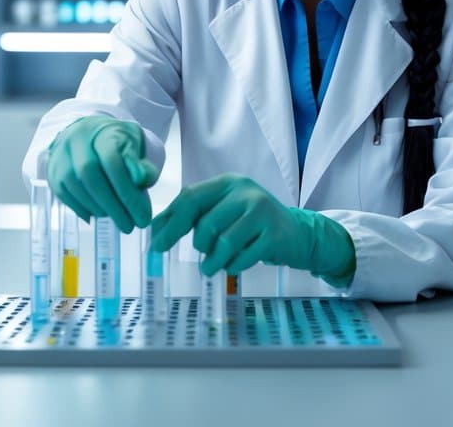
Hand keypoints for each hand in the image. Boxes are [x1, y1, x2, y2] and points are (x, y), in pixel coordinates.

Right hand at [46, 115, 158, 232]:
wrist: (91, 135)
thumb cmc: (118, 144)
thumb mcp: (136, 148)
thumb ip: (142, 164)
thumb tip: (142, 179)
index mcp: (102, 130)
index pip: (112, 161)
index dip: (126, 191)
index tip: (142, 214)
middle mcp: (76, 139)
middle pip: (89, 174)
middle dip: (112, 205)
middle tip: (129, 225)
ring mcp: (60, 154)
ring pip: (75, 185)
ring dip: (98, 208)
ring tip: (117, 219)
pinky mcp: (53, 170)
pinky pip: (63, 193)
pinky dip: (82, 208)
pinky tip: (98, 215)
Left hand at [150, 174, 355, 285]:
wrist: (298, 234)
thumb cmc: (252, 224)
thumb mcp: (224, 211)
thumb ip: (193, 215)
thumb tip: (154, 228)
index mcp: (228, 184)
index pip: (190, 198)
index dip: (170, 223)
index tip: (157, 245)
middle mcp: (245, 192)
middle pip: (206, 224)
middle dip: (199, 247)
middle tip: (203, 258)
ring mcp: (262, 212)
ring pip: (223, 244)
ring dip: (214, 263)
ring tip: (213, 267)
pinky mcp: (274, 235)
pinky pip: (242, 257)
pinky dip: (234, 267)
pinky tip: (236, 265)